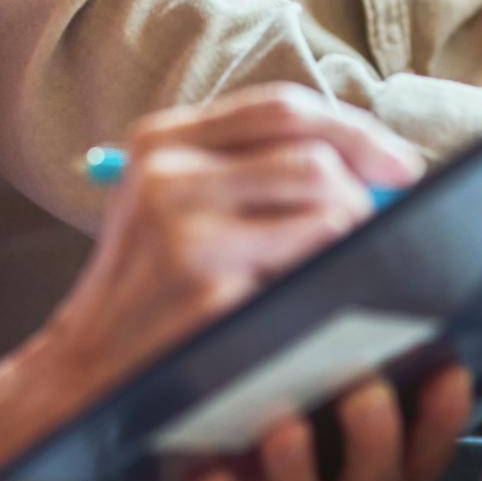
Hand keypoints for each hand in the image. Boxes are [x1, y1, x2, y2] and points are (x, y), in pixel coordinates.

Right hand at [47, 84, 425, 401]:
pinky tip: (326, 291)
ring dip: (355, 228)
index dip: (351, 127)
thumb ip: (242, 163)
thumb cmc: (147, 286)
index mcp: (160, 140)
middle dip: (366, 179)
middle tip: (390, 208)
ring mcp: (187, 232)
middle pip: (310, 150)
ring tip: (350, 254)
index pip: (279, 107)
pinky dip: (335, 273)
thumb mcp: (166, 199)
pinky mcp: (211, 292)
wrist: (84, 373)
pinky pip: (312, 264)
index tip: (397, 159)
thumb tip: (363, 155)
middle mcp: (168, 174)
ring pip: (324, 202)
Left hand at [187, 367, 470, 480]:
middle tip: (364, 390)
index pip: (427, 455)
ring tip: (286, 428)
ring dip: (298, 475)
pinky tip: (210, 469)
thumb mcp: (330, 432)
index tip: (448, 368)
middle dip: (375, 441)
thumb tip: (348, 268)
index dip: (443, 419)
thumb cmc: (282, 463)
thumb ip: (349, 379)